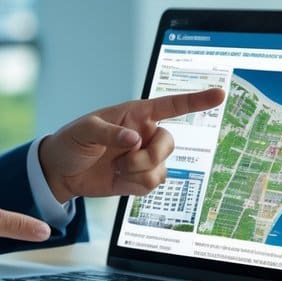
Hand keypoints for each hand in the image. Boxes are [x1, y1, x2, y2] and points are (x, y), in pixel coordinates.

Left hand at [38, 87, 225, 200]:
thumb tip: (135, 139)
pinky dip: (136, 185)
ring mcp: (144, 156)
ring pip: (162, 168)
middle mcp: (145, 133)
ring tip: (116, 169)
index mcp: (135, 114)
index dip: (196, 100)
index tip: (219, 94)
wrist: (61, 172)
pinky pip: (153, 184)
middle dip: (149, 157)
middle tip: (123, 161)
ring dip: (138, 173)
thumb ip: (108, 132)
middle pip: (169, 143)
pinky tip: (119, 179)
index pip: (171, 105)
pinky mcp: (139, 178)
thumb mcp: (84, 131)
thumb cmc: (71, 142)